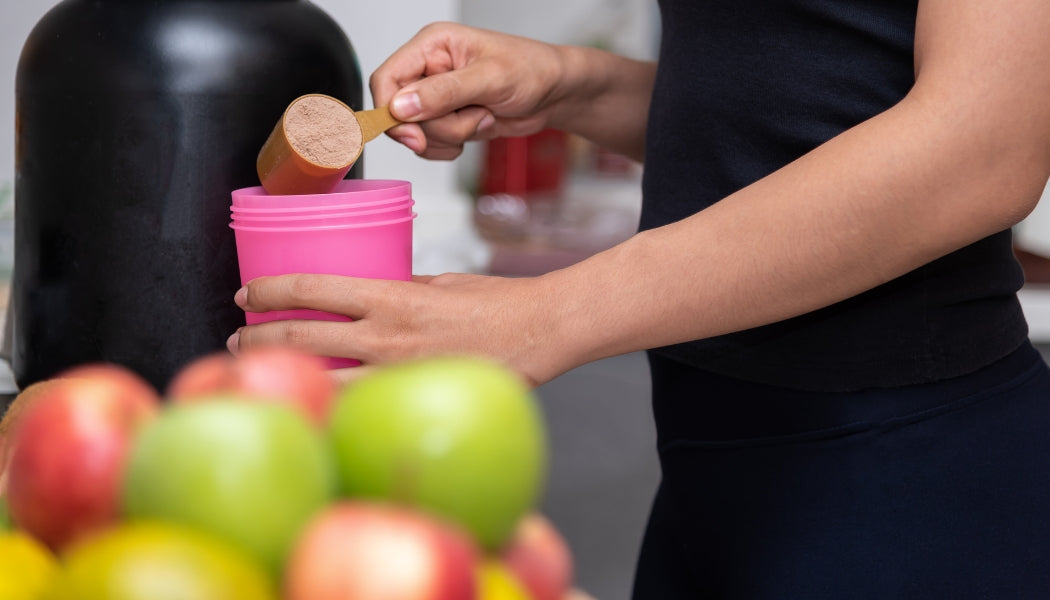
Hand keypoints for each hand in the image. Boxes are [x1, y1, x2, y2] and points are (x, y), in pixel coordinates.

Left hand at [227, 273, 568, 387]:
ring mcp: (399, 374)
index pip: (312, 288)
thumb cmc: (497, 302)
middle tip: (239, 337)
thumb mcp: (440, 283)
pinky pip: (360, 404)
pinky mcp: (415, 399)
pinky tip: (314, 398)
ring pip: (322, 378)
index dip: (270, 291)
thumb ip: (399, 293)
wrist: (541, 332)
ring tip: (258, 369)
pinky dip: (330, 399)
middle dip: (259, 336)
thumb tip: (368, 305)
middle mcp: (387, 336)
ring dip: (284, 372)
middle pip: (302, 336)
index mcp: (392, 296)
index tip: (247, 294)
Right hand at [370, 22, 570, 158]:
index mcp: (432, 46)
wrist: (554, 94)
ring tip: (482, 116)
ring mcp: (435, 97)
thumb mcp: (490, 79)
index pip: (386, 79)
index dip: (391, 111)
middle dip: (436, 127)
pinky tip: (477, 128)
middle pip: (399, 114)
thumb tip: (401, 106)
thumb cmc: (532, 70)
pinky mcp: (445, 119)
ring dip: (450, 136)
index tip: (413, 135)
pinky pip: (430, 146)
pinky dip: (451, 147)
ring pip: (416, 134)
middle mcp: (428, 69)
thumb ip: (444, 92)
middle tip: (473, 116)